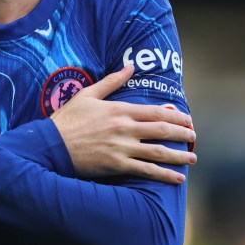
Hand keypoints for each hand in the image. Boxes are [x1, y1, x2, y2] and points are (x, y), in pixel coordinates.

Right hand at [49, 65, 196, 184]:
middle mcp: (124, 128)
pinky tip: (178, 178)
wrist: (50, 145)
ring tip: (192, 157)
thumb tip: (130, 66)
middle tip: (194, 136)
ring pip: (158, 151)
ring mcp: (122, 147)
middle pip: (162, 130)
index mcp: (119, 110)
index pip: (155, 112)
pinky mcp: (116, 165)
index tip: (187, 119)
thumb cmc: (67, 119)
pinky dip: (164, 175)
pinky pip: (146, 170)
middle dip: (182, 133)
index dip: (175, 116)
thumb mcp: (88, 95)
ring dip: (179, 155)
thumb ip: (112, 81)